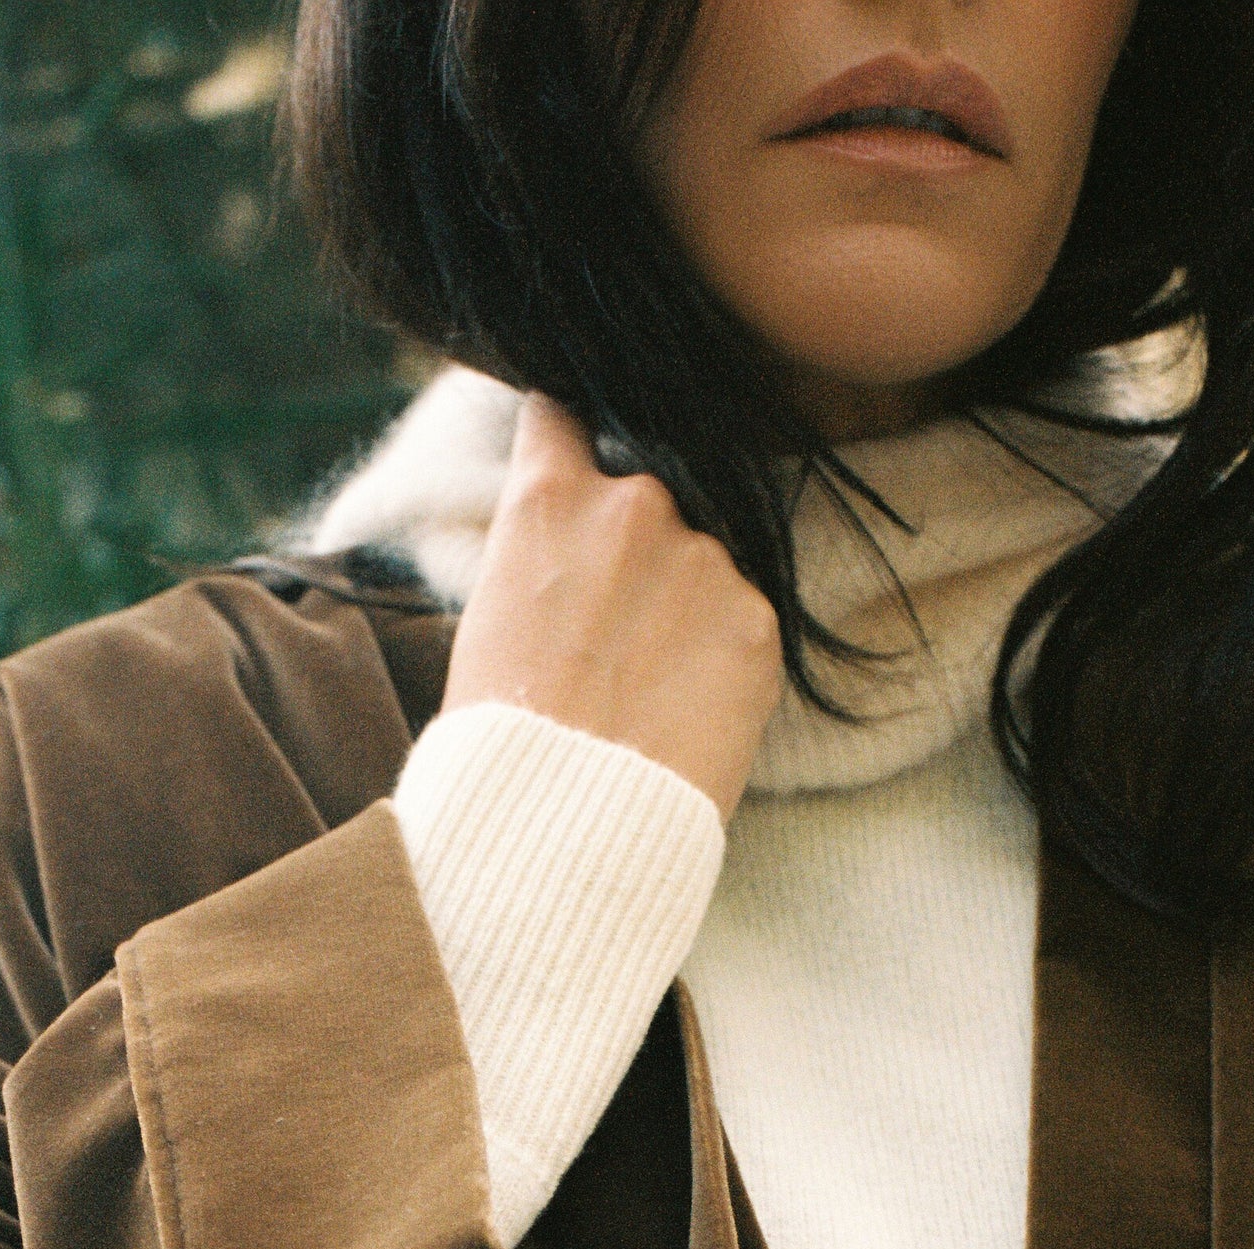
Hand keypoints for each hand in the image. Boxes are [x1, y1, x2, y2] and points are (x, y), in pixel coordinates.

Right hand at [442, 393, 785, 824]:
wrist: (559, 831)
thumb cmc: (503, 743)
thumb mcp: (493, 617)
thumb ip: (543, 554)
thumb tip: (574, 548)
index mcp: (550, 497)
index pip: (565, 412)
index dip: (571, 439)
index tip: (578, 464)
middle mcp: (636, 504)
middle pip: (647, 494)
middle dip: (635, 548)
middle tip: (613, 635)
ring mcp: (706, 559)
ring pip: (702, 560)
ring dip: (685, 603)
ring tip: (648, 689)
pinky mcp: (760, 621)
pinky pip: (745, 618)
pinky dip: (721, 657)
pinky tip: (685, 711)